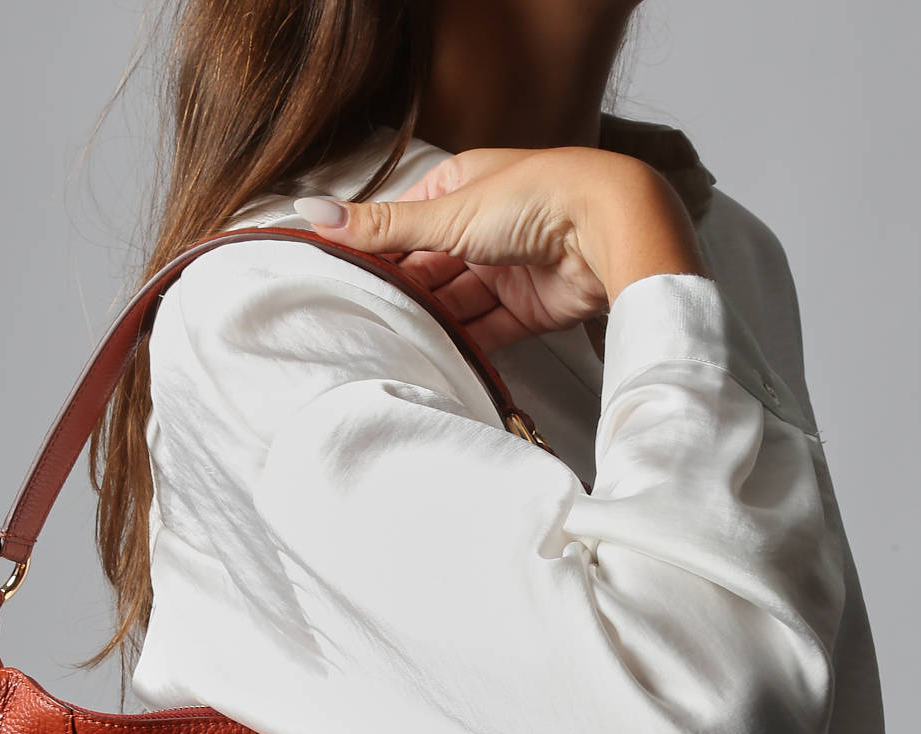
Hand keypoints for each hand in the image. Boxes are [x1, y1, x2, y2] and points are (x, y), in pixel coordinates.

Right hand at [291, 144, 707, 351]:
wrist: (608, 229)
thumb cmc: (537, 197)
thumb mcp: (445, 213)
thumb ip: (381, 227)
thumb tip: (313, 212)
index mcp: (460, 187)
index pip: (404, 225)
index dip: (374, 253)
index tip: (339, 280)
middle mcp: (482, 227)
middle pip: (427, 270)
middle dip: (401, 295)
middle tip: (362, 323)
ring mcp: (505, 268)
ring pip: (454, 304)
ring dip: (430, 324)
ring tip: (393, 345)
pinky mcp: (527, 307)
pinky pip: (485, 331)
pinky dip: (463, 345)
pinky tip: (436, 358)